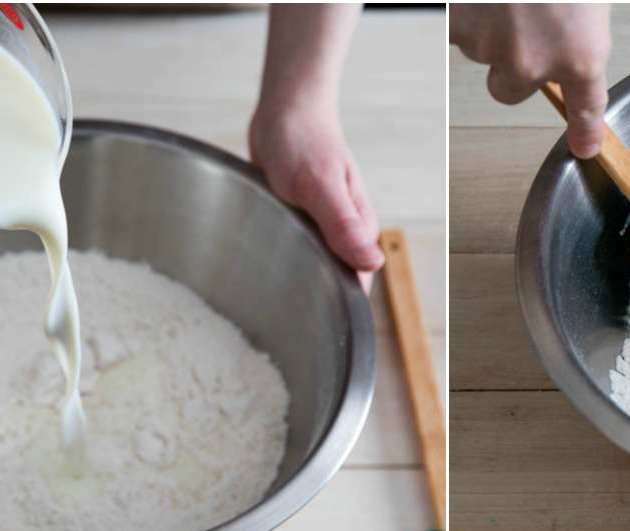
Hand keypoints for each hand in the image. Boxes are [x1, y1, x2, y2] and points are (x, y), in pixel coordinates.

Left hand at [251, 4, 383, 279]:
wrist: (285, 110)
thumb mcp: (321, 185)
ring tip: (261, 289)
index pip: (356, 285)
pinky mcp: (299, 224)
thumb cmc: (304, 141)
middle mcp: (344, 234)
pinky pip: (292, 252)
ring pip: (310, 269)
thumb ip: (343, 225)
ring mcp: (321, 230)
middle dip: (309, 298)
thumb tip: (372, 264)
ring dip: (289, 278)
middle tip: (273, 306)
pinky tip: (257, 265)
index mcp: (359, 230)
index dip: (336, 306)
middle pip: (332, 283)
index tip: (307, 320)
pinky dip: (276, 259)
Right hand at [450, 4, 611, 158]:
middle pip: (511, 87)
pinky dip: (459, 19)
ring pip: (482, 51)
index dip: (584, 131)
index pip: (585, 107)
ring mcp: (493, 48)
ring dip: (491, 28)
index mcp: (581, 54)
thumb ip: (581, 29)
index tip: (583, 146)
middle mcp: (533, 63)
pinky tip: (474, 3)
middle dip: (513, 62)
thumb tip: (572, 35)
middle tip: (523, 21)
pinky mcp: (461, 25)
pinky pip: (451, 33)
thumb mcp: (593, 1)